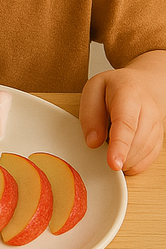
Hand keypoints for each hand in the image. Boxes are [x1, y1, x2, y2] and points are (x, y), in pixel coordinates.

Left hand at [80, 54, 165, 173]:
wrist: (143, 84)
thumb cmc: (115, 87)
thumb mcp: (93, 90)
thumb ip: (90, 115)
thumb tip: (93, 142)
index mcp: (128, 94)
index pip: (126, 123)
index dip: (120, 146)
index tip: (113, 163)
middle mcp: (148, 110)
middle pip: (138, 141)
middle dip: (122, 156)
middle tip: (106, 159)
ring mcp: (157, 125)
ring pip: (145, 151)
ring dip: (127, 160)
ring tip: (112, 155)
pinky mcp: (159, 137)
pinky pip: (150, 156)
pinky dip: (136, 163)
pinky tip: (124, 160)